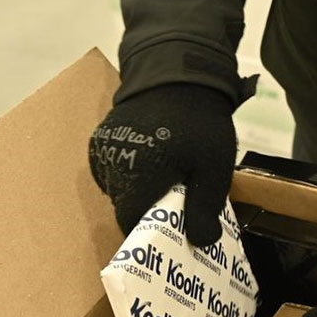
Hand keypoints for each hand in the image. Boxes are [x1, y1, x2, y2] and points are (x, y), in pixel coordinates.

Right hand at [88, 83, 235, 245]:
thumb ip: (204, 208)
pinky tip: (157, 164)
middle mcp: (110, 167)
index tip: (176, 231)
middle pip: (126, 207)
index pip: (133, 225)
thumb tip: (200, 244)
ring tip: (171, 180)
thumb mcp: (214, 169)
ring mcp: (102, 150)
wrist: (179, 72)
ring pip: (119, 189)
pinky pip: (115, 170)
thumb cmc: (200, 123)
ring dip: (142, 191)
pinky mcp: (102, 138)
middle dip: (151, 211)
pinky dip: (133, 174)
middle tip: (180, 205)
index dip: (155, 233)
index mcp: (134, 178)